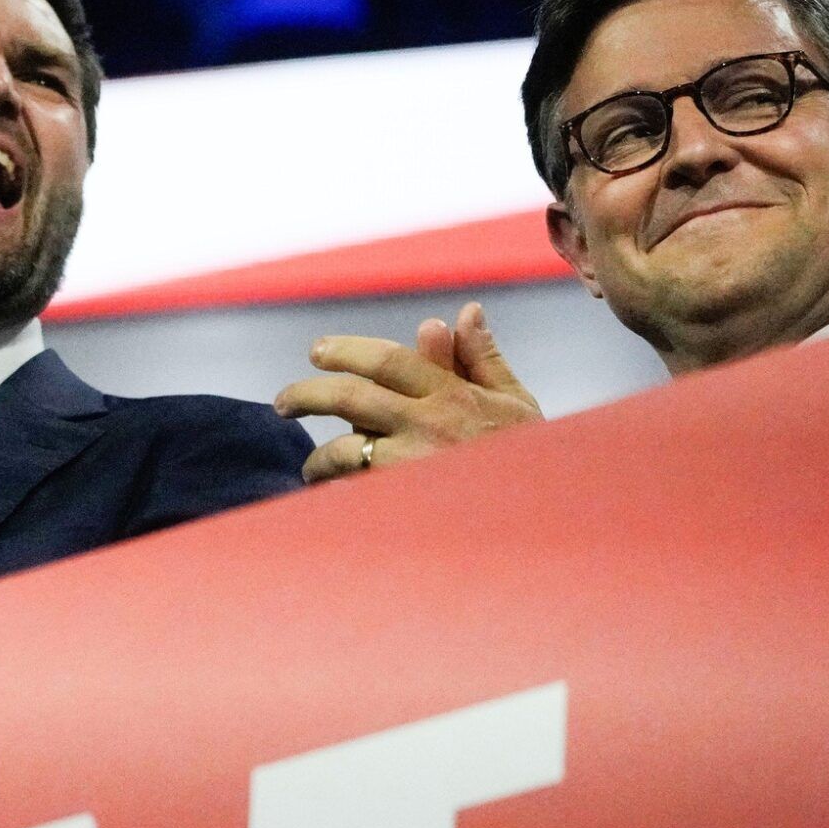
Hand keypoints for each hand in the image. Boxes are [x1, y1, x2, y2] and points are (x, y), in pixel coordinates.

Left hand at [275, 300, 541, 483]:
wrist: (546, 515)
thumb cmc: (529, 456)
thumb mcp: (514, 401)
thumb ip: (481, 358)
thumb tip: (463, 312)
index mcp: (452, 393)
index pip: (387, 360)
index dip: (346, 351)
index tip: (316, 352)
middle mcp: (429, 423)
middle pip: (351, 398)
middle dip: (307, 395)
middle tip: (282, 403)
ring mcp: (416, 465)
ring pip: (347, 451)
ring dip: (320, 458)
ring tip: (312, 468)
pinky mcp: (407, 503)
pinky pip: (357, 494)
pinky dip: (339, 493)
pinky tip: (331, 499)